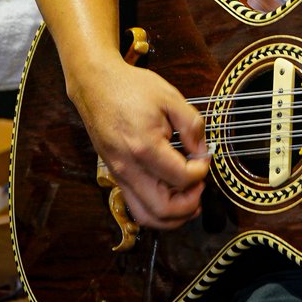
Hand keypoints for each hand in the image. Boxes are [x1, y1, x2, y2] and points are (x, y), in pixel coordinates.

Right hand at [68, 58, 208, 230]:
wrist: (96, 85)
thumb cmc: (132, 88)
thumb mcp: (171, 98)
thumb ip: (192, 126)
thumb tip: (202, 152)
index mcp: (144, 147)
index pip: (181, 178)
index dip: (202, 171)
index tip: (205, 157)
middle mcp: (127, 167)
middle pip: (163, 209)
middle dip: (190, 203)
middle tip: (201, 184)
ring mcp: (118, 174)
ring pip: (146, 215)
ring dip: (174, 214)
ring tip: (191, 197)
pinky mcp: (115, 175)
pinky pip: (136, 204)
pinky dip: (157, 208)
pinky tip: (172, 193)